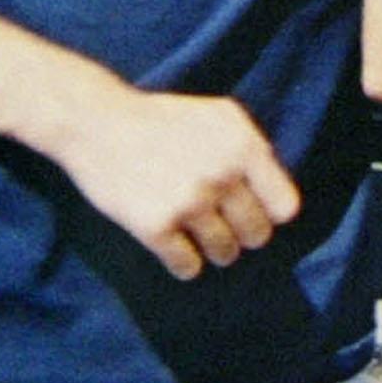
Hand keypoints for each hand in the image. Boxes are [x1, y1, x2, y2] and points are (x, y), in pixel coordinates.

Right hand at [53, 87, 301, 279]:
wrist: (97, 123)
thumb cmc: (162, 119)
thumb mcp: (219, 116)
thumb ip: (251, 151)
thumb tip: (279, 200)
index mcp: (243, 146)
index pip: (284, 207)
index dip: (270, 214)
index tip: (254, 212)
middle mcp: (222, 175)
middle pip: (256, 234)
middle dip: (243, 235)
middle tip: (226, 229)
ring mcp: (189, 202)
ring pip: (225, 253)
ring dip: (216, 251)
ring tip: (201, 238)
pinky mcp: (155, 225)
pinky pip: (187, 266)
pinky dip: (185, 264)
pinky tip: (177, 251)